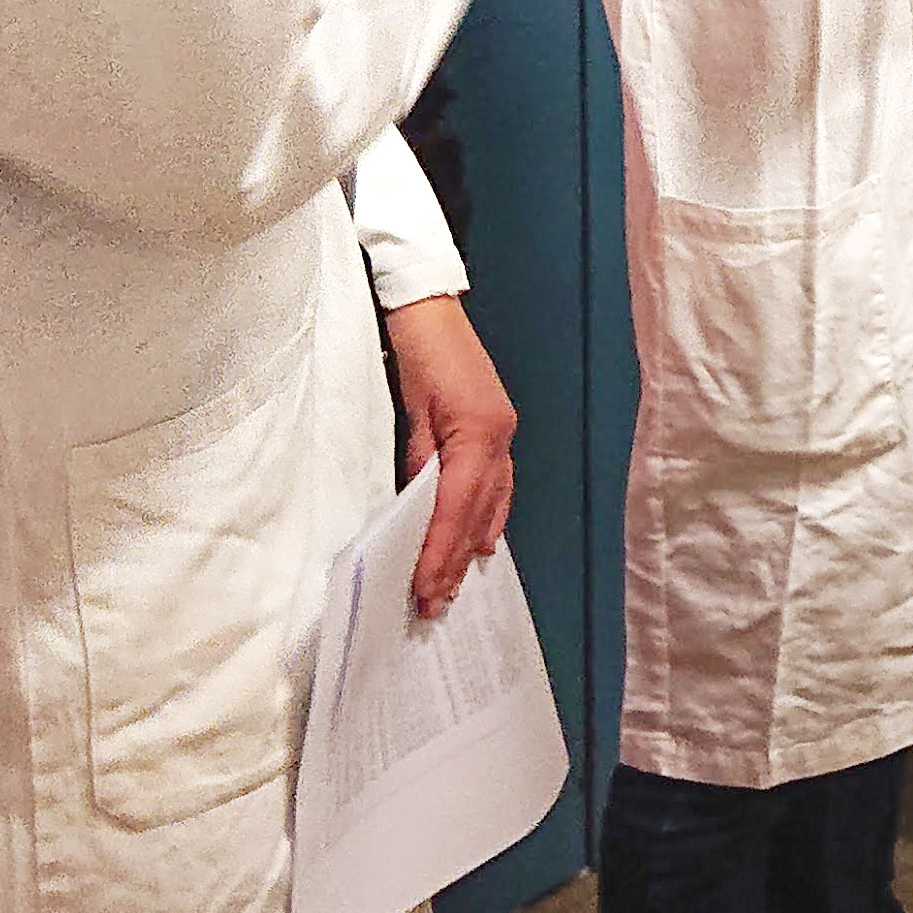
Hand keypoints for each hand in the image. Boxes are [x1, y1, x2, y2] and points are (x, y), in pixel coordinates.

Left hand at [385, 294, 519, 616]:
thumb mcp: (409, 408)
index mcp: (477, 431)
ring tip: (456, 584)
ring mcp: (503, 433)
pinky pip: (497, 486)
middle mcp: (499, 437)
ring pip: (492, 503)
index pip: (455, 506)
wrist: (430, 308)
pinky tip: (482, 541)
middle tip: (435, 605)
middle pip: (477, 513)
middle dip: (454, 561)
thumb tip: (418, 504)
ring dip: (471, 546)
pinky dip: (487, 517)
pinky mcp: (497, 429)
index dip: (439, 551)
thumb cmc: (414, 351)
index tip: (423, 589)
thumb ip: (419, 458)